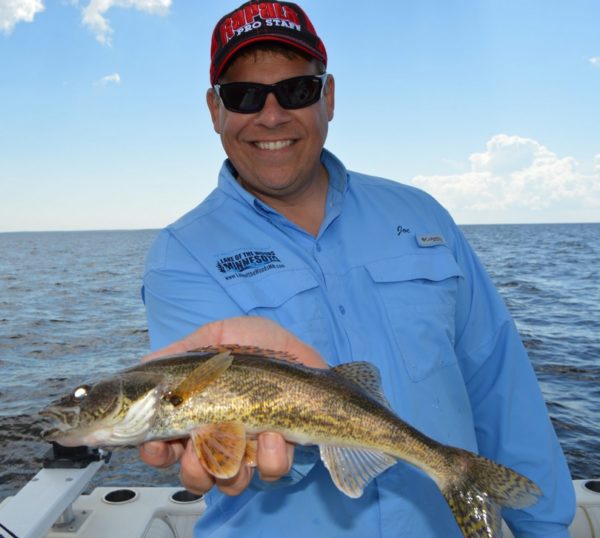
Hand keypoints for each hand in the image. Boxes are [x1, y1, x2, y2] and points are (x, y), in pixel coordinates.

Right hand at [139, 316, 326, 495]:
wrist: (300, 348)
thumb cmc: (258, 342)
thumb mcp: (215, 336)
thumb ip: (181, 352)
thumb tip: (146, 363)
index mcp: (196, 414)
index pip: (164, 445)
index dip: (155, 452)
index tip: (155, 445)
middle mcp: (219, 437)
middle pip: (193, 475)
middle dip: (192, 468)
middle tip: (197, 448)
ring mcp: (249, 447)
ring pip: (228, 482)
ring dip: (229, 466)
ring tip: (241, 436)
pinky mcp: (279, 451)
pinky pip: (268, 471)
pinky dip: (268, 457)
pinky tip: (274, 434)